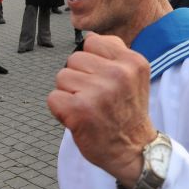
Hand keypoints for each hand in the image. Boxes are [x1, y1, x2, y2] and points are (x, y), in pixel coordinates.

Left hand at [47, 33, 156, 185]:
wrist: (134, 150)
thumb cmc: (128, 113)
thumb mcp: (133, 76)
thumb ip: (114, 53)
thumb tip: (89, 37)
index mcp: (132, 61)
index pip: (92, 42)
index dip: (91, 61)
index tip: (101, 79)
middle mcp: (117, 74)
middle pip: (74, 59)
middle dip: (79, 78)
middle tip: (95, 98)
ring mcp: (98, 91)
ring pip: (62, 76)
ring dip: (69, 93)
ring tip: (87, 108)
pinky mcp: (79, 109)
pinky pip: (53, 97)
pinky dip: (60, 110)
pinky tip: (78, 118)